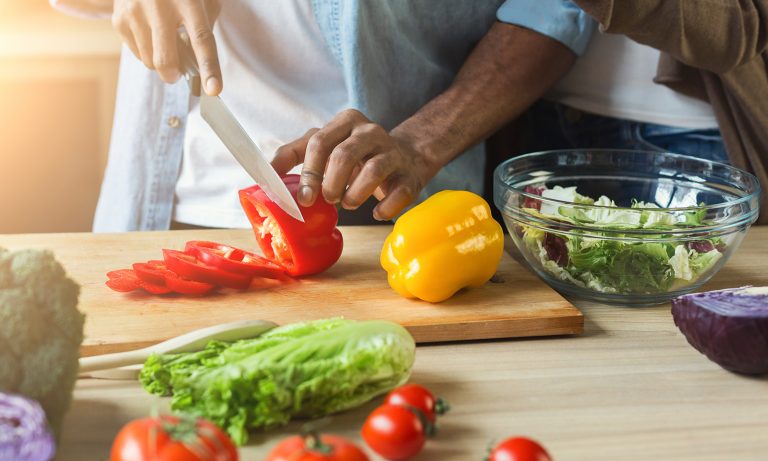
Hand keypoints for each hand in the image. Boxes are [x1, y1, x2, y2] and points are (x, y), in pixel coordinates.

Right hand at [112, 0, 221, 93]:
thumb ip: (205, 27)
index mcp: (189, 1)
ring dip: (159, 61)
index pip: (202, 39)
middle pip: (165, 60)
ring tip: (163, 40)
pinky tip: (149, 32)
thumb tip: (200, 64)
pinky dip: (146, 51)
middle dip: (173, 75)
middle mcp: (160, 6)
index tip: (214, 89)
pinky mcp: (119, 19)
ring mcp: (136, 12)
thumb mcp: (202, 0)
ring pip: (149, 61)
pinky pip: (136, 53)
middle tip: (176, 74)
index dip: (209, 67)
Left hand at [271, 109, 439, 220]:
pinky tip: (375, 212)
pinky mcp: (410, 175)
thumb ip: (295, 154)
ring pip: (373, 171)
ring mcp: (393, 152)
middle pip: (344, 155)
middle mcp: (371, 131)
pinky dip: (383, 207)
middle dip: (330, 184)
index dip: (308, 173)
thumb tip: (265, 174)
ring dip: (355, 195)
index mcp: (346, 121)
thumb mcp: (325, 145)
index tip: (303, 198)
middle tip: (327, 200)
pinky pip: (398, 193)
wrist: (406, 157)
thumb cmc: (356, 155)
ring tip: (348, 203)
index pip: (319, 142)